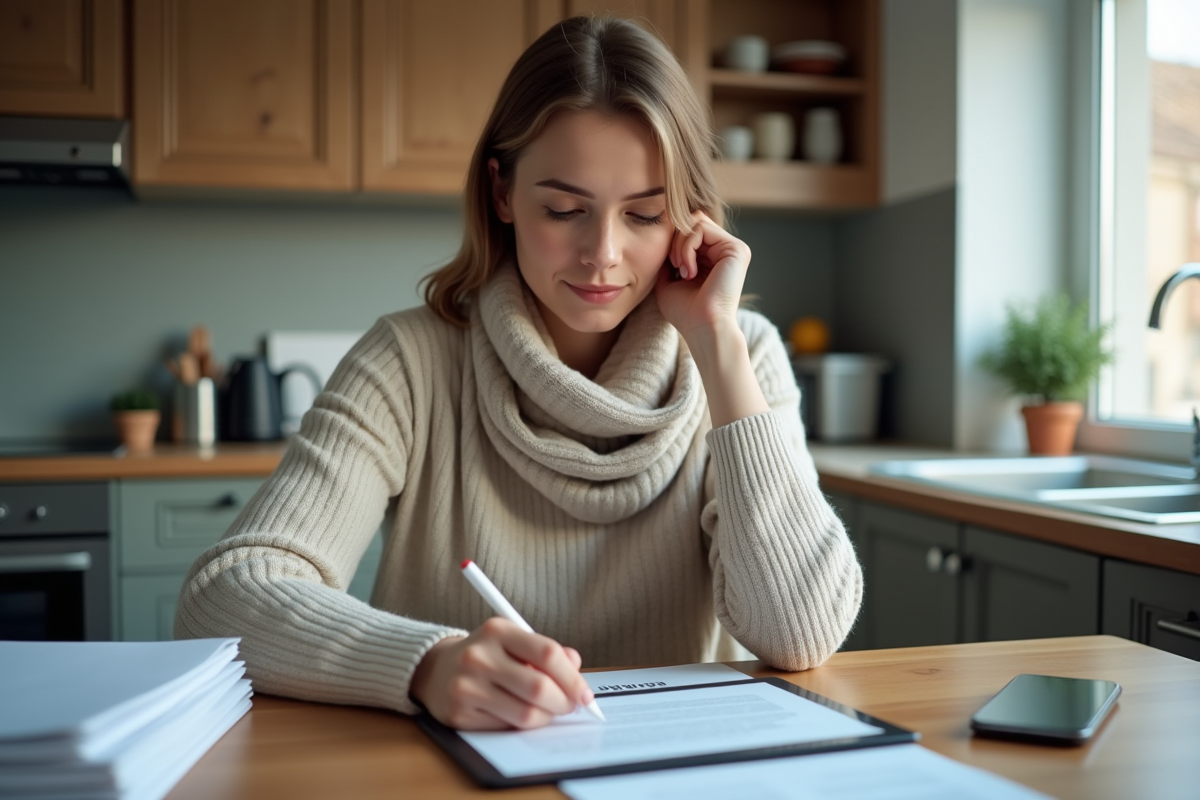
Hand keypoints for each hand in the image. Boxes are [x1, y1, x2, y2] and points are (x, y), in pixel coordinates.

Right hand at [408, 617, 593, 729]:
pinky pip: (506, 727)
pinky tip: (520, 715)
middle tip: (570, 707)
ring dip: (546, 717)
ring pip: (525, 713)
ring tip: (548, 712)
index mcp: (498, 630)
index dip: (573, 678)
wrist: (436, 670)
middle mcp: (479, 656)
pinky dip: (522, 726)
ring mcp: (466, 685)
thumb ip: (547, 652)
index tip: (585, 694)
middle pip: (539, 687)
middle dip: (564, 703)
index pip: (547, 653)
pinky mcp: (459, 713)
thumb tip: (576, 668)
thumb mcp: (514, 642)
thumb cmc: (487, 656)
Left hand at [655, 210, 751, 340]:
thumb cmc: (686, 312)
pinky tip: (689, 271)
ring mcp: (733, 248)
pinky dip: (687, 248)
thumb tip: (661, 238)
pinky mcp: (736, 249)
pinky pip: (701, 229)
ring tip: (681, 270)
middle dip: (675, 240)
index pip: (690, 230)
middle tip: (673, 266)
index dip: (672, 241)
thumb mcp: (668, 281)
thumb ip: (667, 259)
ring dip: (680, 246)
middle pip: (692, 221)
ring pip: (695, 223)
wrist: (702, 328)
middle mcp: (726, 250)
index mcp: (714, 257)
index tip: (669, 266)